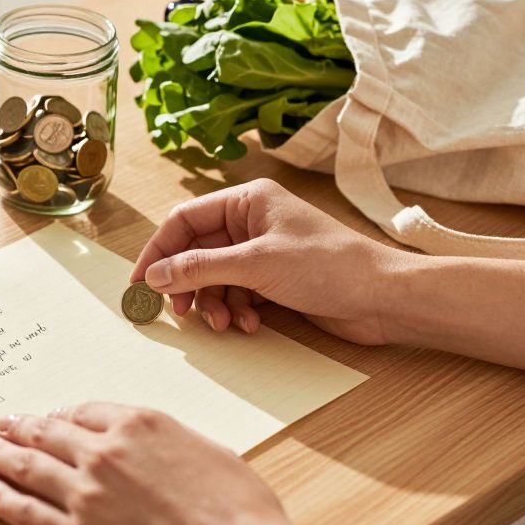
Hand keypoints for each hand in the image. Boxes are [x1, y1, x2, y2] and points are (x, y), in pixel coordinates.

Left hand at [0, 404, 368, 524]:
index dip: (63, 415)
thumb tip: (158, 446)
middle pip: (48, 433)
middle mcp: (105, 452)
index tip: (50, 418)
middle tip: (3, 424)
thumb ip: (172, 442)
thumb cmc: (241, 513)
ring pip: (28, 467)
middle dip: (21, 427)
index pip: (86, 412)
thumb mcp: (211, 452)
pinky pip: (25, 511)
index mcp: (141, 424)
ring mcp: (85, 493)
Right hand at [130, 178, 406, 345]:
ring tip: (225, 323)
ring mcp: (264, 251)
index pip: (184, 221)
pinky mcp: (276, 279)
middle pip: (197, 251)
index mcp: (247, 200)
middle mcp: (253, 221)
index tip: (141, 283)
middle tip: (181, 311)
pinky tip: (251, 324)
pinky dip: (237, 310)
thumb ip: (200, 268)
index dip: (159, 252)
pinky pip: (237, 293)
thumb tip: (155, 275)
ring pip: (215, 277)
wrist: (384, 298)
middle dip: (188, 284)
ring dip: (214, 303)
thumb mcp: (255, 265)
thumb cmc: (330, 265)